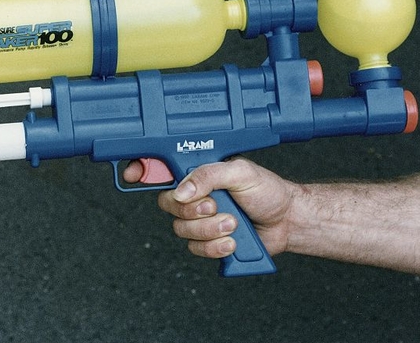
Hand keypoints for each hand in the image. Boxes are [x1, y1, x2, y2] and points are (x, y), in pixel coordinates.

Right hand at [124, 157, 299, 258]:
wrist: (288, 220)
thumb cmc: (266, 190)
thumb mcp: (240, 171)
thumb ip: (209, 175)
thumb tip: (182, 190)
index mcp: (196, 175)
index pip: (161, 170)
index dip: (142, 171)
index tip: (132, 174)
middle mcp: (193, 197)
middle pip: (167, 205)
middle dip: (192, 210)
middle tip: (216, 206)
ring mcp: (199, 221)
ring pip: (181, 231)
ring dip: (209, 230)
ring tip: (233, 224)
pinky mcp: (208, 243)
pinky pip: (196, 250)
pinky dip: (214, 247)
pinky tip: (231, 241)